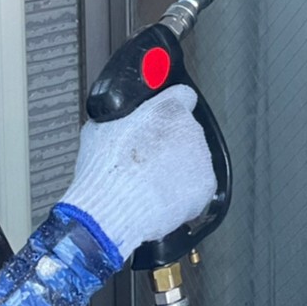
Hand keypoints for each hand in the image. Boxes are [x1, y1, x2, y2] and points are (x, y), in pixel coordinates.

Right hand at [59, 85, 216, 261]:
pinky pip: (197, 186)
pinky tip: (160, 199)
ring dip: (177, 168)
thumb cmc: (104, 170)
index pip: (183, 95)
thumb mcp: (101, 128)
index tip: (164, 115)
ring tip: (149, 184)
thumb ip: (121, 117)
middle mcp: (190, 128)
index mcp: (168, 108)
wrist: (113, 210)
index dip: (171, 106)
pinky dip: (183, 193)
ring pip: (192, 158)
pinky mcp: (206, 185)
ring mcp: (201, 157)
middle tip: (147, 161)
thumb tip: (121, 117)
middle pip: (185, 131)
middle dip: (170, 143)